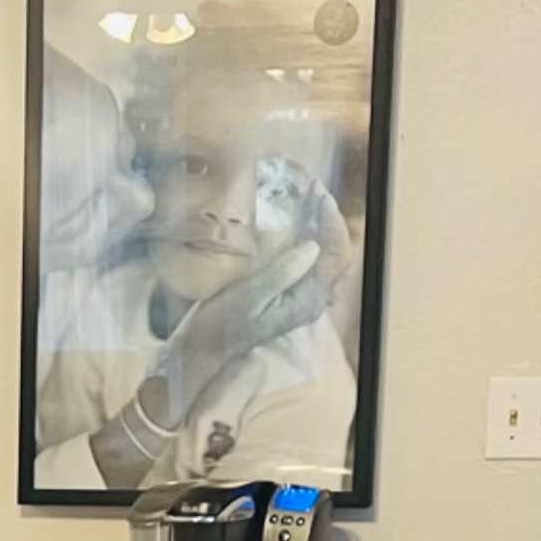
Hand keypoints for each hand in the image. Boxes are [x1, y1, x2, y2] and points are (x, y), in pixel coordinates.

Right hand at [143, 185, 354, 421]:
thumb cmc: (221, 326)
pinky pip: (309, 260)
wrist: (204, 350)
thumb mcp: (249, 298)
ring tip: (306, 199)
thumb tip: (313, 246)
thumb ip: (282, 273)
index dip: (333, 222)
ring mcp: (301, 297)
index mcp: (306, 301)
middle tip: (313, 190)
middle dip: (329, 219)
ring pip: (325, 256)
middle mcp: (310, 300)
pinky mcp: (288, 294)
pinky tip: (293, 221)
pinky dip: (308, 236)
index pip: (336, 256)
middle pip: (336, 253)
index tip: (320, 195)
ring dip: (320, 226)